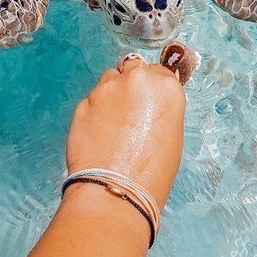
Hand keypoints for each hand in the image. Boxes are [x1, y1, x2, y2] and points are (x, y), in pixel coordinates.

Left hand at [66, 57, 185, 209]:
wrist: (116, 190)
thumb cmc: (153, 171)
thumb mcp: (172, 133)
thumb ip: (161, 105)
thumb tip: (150, 101)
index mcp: (165, 86)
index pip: (159, 71)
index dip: (153, 86)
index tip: (150, 99)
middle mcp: (136, 80)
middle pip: (133, 67)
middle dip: (131, 83)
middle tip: (131, 109)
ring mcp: (106, 89)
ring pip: (109, 79)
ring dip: (112, 94)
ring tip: (114, 124)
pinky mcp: (83, 102)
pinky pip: (91, 100)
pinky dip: (95, 111)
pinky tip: (99, 134)